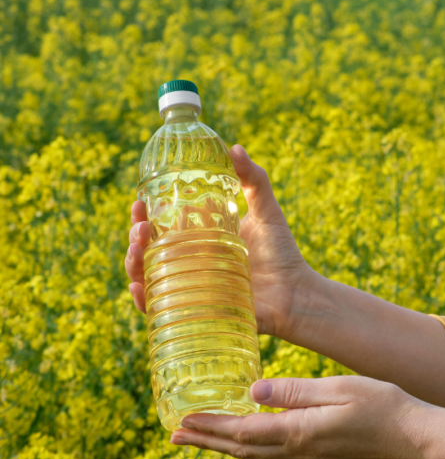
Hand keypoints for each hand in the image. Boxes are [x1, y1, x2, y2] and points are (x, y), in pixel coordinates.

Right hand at [125, 145, 314, 337]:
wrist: (297, 295)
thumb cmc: (283, 254)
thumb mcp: (267, 212)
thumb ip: (254, 180)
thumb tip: (234, 146)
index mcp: (201, 240)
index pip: (162, 226)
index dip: (144, 214)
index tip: (139, 201)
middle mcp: (190, 263)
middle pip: (149, 250)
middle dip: (135, 236)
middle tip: (140, 226)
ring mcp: (191, 288)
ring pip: (150, 277)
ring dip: (133, 263)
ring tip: (136, 249)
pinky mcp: (196, 311)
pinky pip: (162, 309)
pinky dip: (145, 300)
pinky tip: (138, 287)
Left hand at [168, 376, 429, 458]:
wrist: (413, 437)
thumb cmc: (381, 405)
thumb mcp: (337, 389)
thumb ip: (293, 391)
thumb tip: (252, 392)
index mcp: (299, 432)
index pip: (241, 432)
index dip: (209, 426)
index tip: (182, 420)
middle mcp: (298, 451)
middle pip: (240, 450)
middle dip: (206, 441)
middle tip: (175, 434)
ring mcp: (309, 458)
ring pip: (255, 456)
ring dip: (224, 448)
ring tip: (202, 439)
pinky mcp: (320, 457)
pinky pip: (273, 457)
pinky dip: (250, 450)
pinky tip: (250, 442)